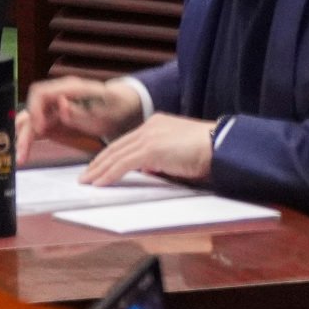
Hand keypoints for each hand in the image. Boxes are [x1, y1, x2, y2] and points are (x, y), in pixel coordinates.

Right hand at [20, 72, 148, 159]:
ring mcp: (53, 107)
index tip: (40, 129)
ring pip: (30, 120)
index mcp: (69, 88)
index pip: (40, 93)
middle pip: (31, 109)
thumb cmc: (115, 106)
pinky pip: (36, 128)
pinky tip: (25, 154)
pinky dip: (29, 140)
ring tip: (21, 157)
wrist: (121, 107)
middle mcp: (57, 95)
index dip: (36, 111)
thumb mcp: (105, 110)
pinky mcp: (53, 119)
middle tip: (23, 151)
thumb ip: (82, 110)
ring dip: (23, 137)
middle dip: (25, 130)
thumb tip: (62, 105)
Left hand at [83, 110, 216, 187]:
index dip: (110, 155)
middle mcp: (151, 126)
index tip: (99, 167)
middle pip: (116, 146)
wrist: (222, 145)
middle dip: (98, 163)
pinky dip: (109, 175)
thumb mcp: (179, 153)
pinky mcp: (151, 148)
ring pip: (115, 154)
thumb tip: (149, 169)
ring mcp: (150, 135)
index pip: (126, 141)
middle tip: (86, 176)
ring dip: (98, 170)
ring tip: (87, 182)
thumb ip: (162, 158)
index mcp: (158, 124)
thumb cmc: (208, 151)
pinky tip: (100, 184)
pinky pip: (122, 163)